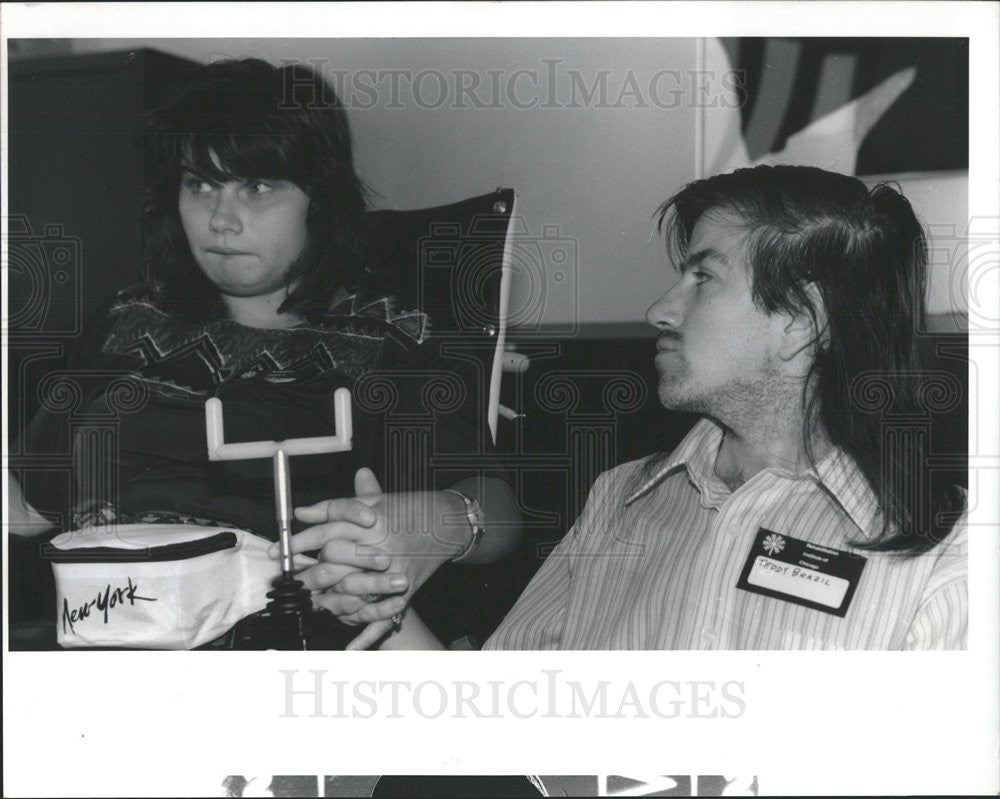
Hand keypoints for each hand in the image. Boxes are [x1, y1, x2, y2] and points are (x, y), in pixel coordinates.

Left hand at [280, 468, 470, 647]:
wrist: (449, 524)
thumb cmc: (412, 510)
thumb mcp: (377, 500)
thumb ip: (339, 505)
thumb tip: (303, 510)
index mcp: (370, 523)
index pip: (326, 532)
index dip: (299, 542)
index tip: (279, 552)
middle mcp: (380, 547)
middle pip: (333, 563)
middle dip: (308, 574)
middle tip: (291, 583)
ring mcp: (392, 572)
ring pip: (352, 591)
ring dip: (328, 601)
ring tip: (311, 606)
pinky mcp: (404, 590)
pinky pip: (383, 617)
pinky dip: (366, 635)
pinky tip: (349, 650)